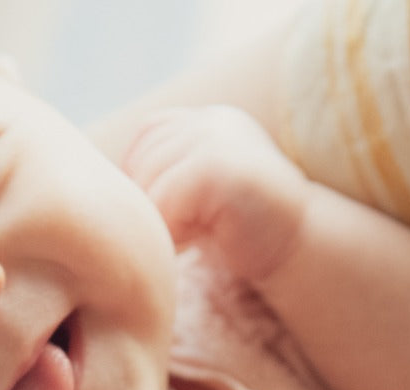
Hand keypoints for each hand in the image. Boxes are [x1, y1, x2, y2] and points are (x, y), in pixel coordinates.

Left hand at [124, 105, 309, 280]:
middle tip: (177, 237)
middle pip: (141, 160)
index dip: (144, 180)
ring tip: (186, 241)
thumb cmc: (244, 233)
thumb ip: (168, 176)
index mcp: (208, 121)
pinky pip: (165, 198)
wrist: (299, 249)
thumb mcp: (201, 195)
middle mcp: (213, 121)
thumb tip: (110, 190)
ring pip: (148, 181)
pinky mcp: (220, 165)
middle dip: (147, 205)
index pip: (146, 137)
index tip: (169, 218)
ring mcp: (219, 138)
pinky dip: (171, 229)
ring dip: (159, 221)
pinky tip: (193, 244)